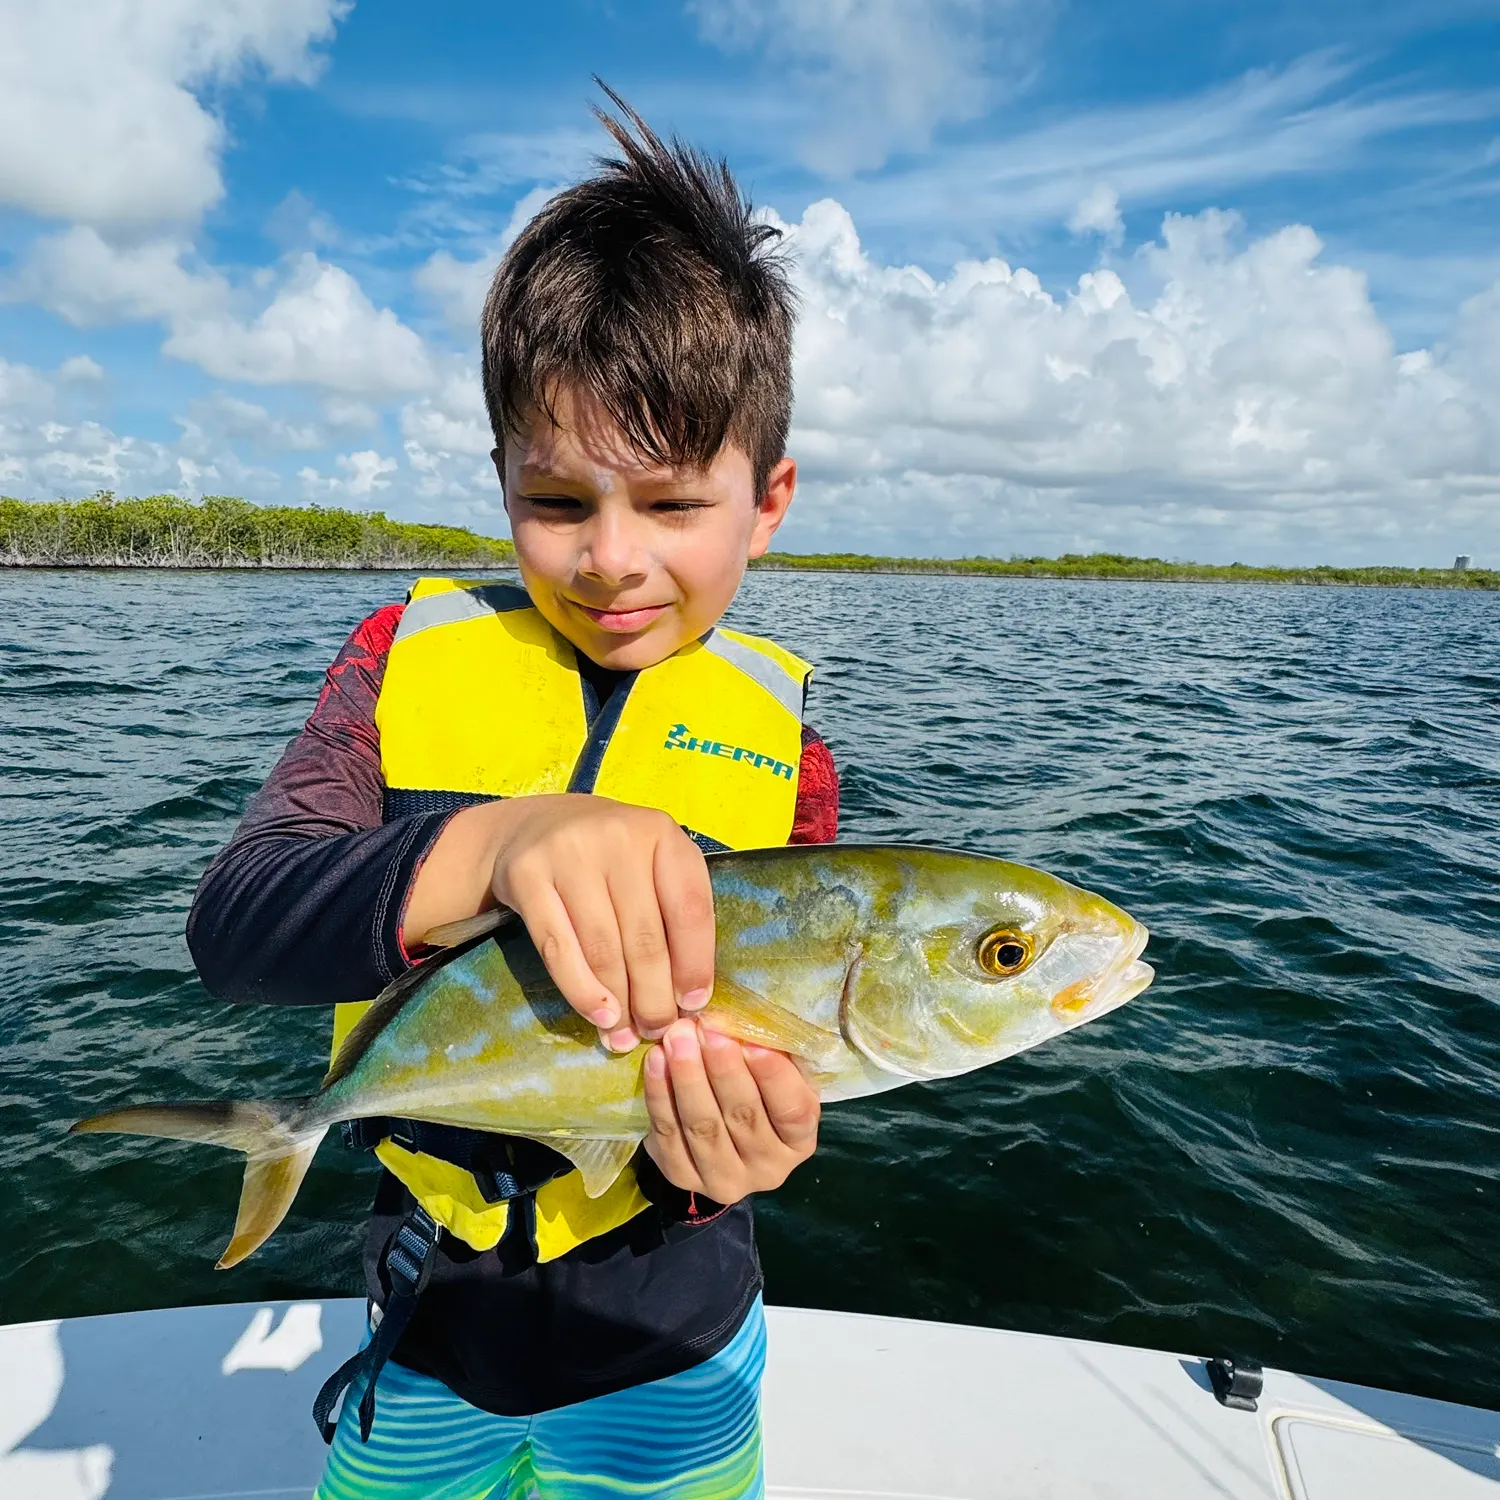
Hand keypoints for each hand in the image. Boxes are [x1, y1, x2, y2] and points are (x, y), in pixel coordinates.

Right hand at [487, 795, 714, 1050]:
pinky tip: (597, 1015)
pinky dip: (580, 990)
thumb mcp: (650, 866)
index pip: (689, 909)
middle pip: (644, 936)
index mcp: (662, 833)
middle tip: (657, 1031)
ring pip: (602, 948)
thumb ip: (672, 915)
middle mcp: (618, 836)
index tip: (694, 1005)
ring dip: (618, 1002)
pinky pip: (558, 948)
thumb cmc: (609, 858)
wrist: (533, 827)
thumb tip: (687, 998)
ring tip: (625, 1034)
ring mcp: (569, 852)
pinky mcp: (527, 874)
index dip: (695, 964)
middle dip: (654, 996)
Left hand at [643, 1020, 819, 1202]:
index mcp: (800, 1142)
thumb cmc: (760, 1092)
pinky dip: (660, 1095)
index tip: (753, 1042)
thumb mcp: (782, 1075)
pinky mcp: (683, 1177)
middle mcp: (768, 1169)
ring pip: (703, 1126)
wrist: (723, 1138)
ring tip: (677, 1038)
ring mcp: (724, 1179)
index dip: (773, 1077)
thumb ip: (776, 1054)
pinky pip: (668, 1135)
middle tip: (706, 1029)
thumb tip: (754, 1020)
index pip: (792, 1112)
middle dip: (723, 1068)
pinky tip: (656, 1061)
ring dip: (687, 1077)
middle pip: (743, 1116)